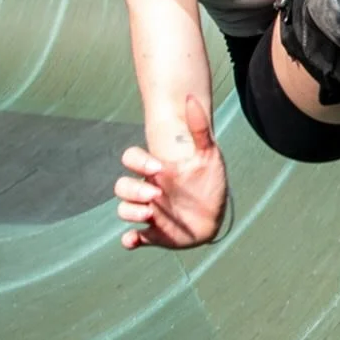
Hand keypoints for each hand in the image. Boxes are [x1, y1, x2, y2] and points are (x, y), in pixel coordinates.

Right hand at [114, 95, 228, 249]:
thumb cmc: (210, 182)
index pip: (132, 159)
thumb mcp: (209, 155)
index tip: (160, 168)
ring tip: (150, 214)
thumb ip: (199, 129)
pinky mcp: (154, 234)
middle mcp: (148, 191)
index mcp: (157, 171)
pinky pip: (132, 238)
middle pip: (121, 186)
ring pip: (124, 209)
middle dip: (132, 190)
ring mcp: (149, 212)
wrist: (218, 214)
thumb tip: (192, 99)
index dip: (139, 161)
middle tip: (156, 195)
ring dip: (130, 212)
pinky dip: (129, 240)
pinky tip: (133, 240)